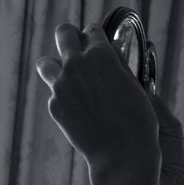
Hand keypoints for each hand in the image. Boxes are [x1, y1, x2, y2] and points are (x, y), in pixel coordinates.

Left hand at [36, 22, 159, 176]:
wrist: (122, 153)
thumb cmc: (137, 120)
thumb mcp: (134, 86)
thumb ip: (117, 66)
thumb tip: (110, 53)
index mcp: (101, 55)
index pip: (92, 31)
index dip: (97, 36)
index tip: (99, 41)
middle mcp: (77, 64)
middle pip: (64, 34)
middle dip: (71, 36)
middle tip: (77, 46)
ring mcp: (61, 85)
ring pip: (46, 62)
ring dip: (57, 65)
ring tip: (70, 76)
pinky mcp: (54, 105)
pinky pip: (55, 93)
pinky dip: (65, 96)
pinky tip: (81, 108)